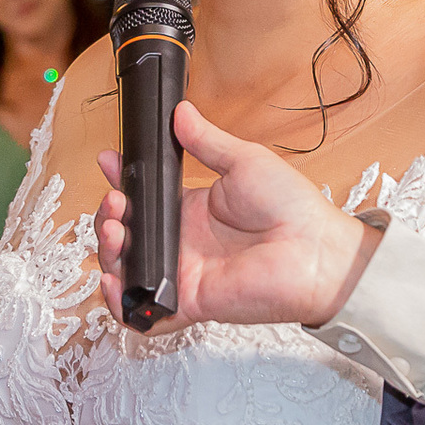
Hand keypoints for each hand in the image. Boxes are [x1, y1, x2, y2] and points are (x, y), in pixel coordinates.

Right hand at [95, 100, 379, 330]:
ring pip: (128, 270)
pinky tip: (113, 279)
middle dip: (109, 217)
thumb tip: (180, 112)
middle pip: (128, 235)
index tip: (109, 161)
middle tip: (115, 202)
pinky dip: (121, 302)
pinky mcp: (188, 302)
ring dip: (109, 251)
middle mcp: (183, 243)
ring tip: (113, 230)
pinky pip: (144, 312)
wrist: (315, 248)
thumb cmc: (291, 207)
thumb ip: (207, 141)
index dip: (122, 182)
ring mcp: (183, 274)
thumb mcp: (244, 161)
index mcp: (192, 210)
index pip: (144, 197)